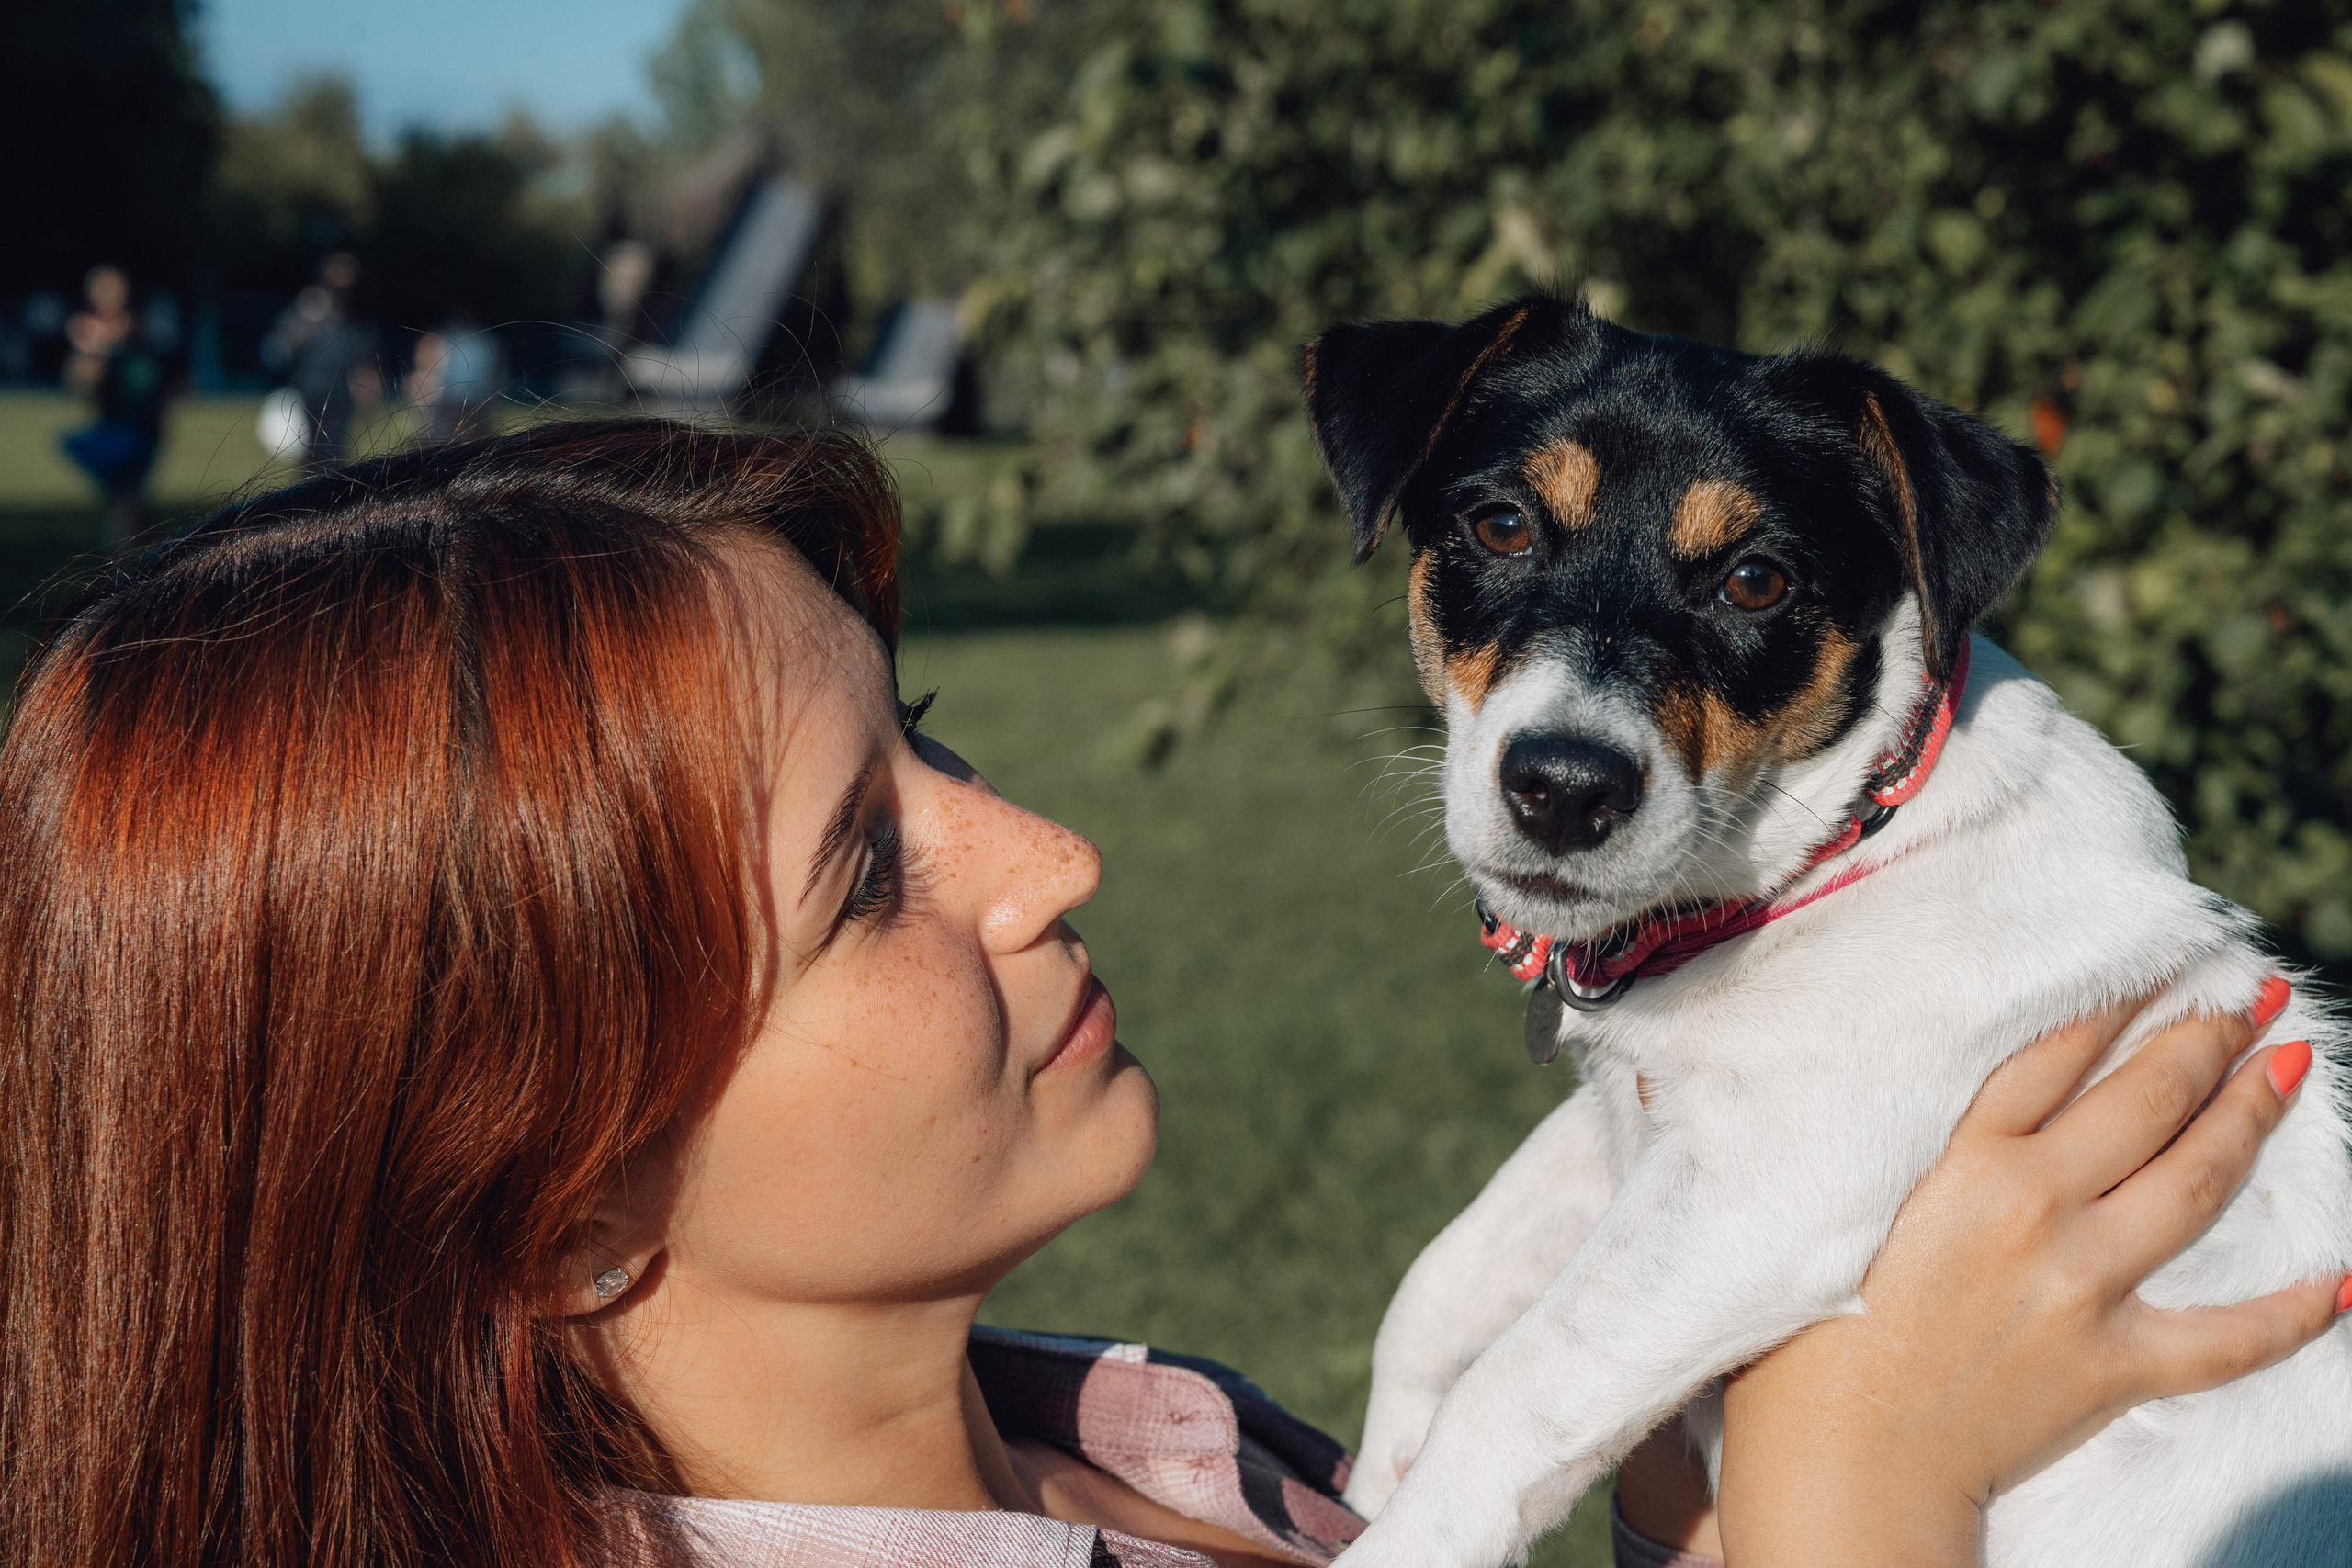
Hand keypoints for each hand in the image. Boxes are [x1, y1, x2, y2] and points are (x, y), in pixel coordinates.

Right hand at [1714, 981, 2346, 1565]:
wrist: (1843, 1469)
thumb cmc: (1799, 1346)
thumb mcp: (1803, 1215)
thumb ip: (1825, 1142)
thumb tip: (1713, 1067)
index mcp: (1957, 1165)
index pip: (2051, 1057)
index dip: (2109, 1005)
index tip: (2151, 967)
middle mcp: (2033, 1209)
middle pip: (2141, 1101)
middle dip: (2202, 1040)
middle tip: (2247, 996)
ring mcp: (2084, 1287)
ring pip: (2193, 1183)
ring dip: (2250, 1118)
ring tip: (2289, 1064)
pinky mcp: (2116, 1366)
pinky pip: (2229, 1337)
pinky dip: (2292, 1314)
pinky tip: (2339, 1280)